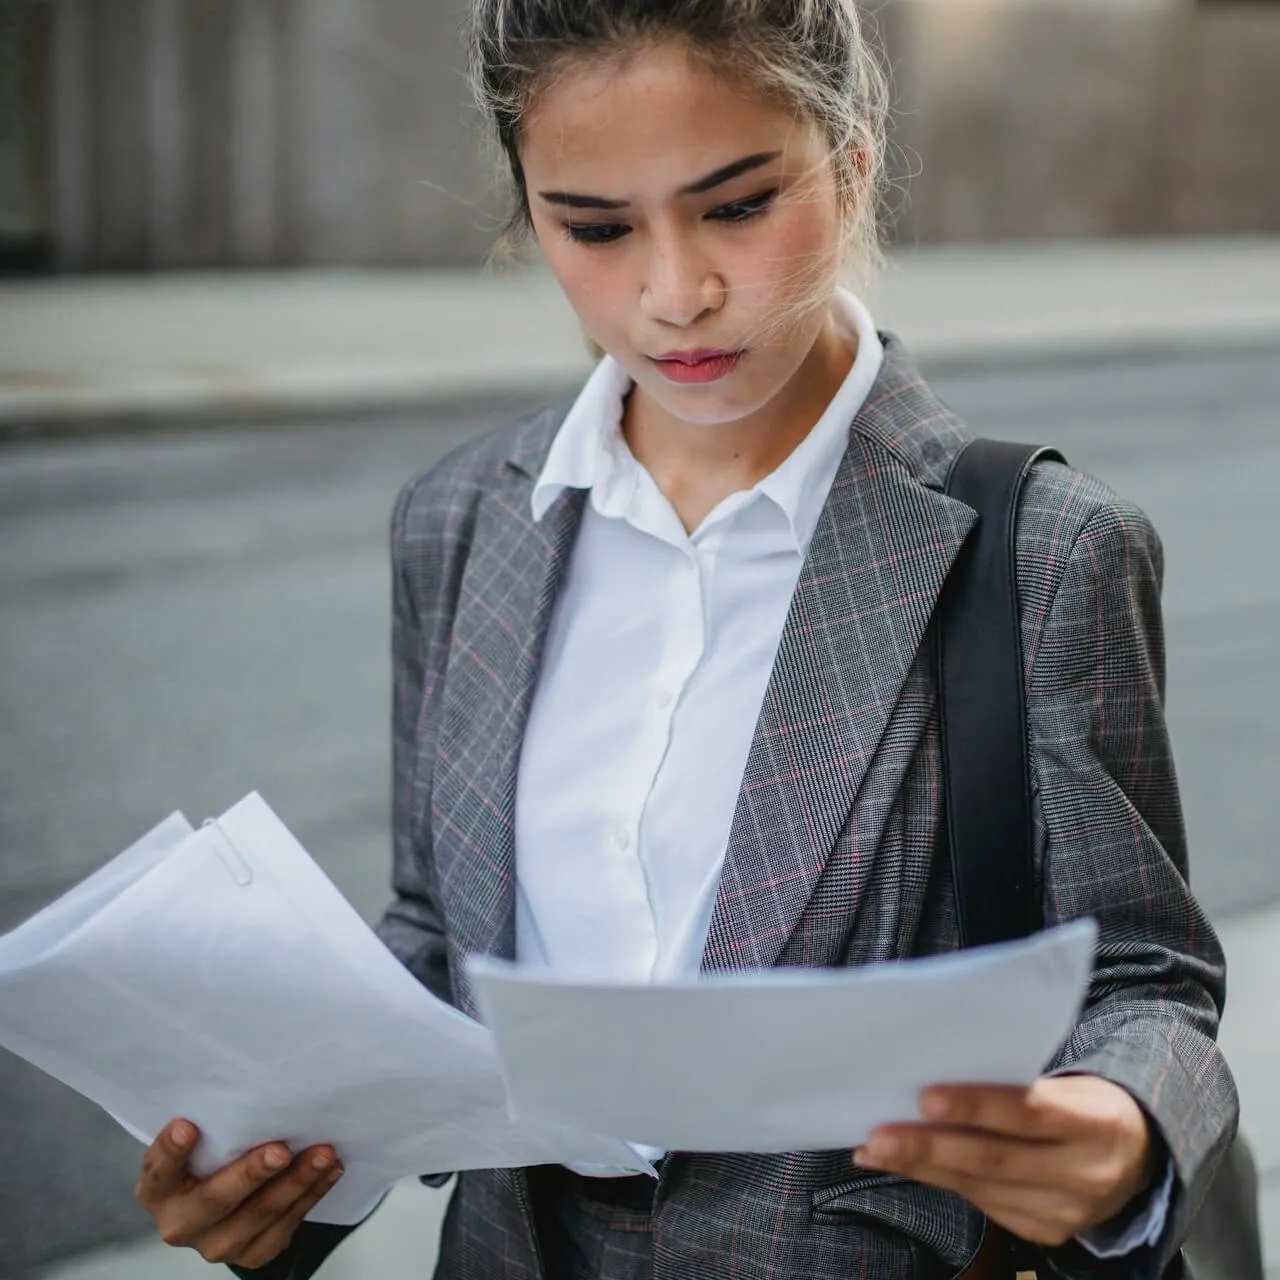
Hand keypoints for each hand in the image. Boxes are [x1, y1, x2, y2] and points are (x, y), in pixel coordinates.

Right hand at [135, 1118, 343, 1268]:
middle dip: (251, 1173)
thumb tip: (251, 1082)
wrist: (225, 1202)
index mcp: (159, 1190)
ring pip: (260, 1215)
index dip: (171, 1151)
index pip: (159, 1171)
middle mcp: (181, 1223)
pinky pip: (285, 1227)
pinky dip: (311, 1195)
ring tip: (324, 1153)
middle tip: (281, 1149)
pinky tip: (330, 1171)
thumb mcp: (201, 1143)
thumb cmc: (214, 1156)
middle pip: (215, 1200)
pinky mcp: (251, 1254)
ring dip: (297, 1181)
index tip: (188, 1126)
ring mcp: (216, 1245)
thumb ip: (213, 1126)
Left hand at [853, 1076, 1156, 1246]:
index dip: (975, 1104)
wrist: (1137, 1156)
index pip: (1028, 1111)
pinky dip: (939, 1182)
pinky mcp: (1047, 1232)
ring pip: (981, 1187)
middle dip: (929, 1146)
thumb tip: (935, 1070)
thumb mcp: (1068, 1082)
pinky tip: (905, 1166)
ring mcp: (1067, 1211)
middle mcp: (1084, 1173)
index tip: (924, 1095)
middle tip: (878, 1134)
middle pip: (995, 1159)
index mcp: (1095, 1121)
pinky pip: (984, 1205)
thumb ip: (1014, 1082)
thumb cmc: (1084, 1100)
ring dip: (921, 1167)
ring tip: (875, 1148)